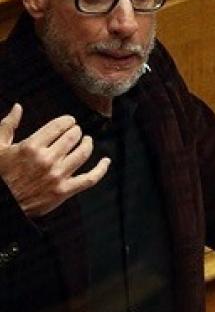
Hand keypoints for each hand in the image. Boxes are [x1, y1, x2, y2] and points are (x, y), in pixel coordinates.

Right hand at [0, 103, 109, 217]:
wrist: (3, 204)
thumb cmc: (0, 175)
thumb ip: (8, 126)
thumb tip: (18, 107)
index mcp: (31, 147)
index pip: (58, 126)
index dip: (68, 121)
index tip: (70, 121)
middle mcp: (47, 159)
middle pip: (72, 138)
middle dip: (77, 131)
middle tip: (77, 131)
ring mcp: (57, 175)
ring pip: (82, 154)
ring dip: (88, 144)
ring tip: (88, 141)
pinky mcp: (65, 190)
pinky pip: (90, 178)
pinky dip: (101, 169)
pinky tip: (106, 161)